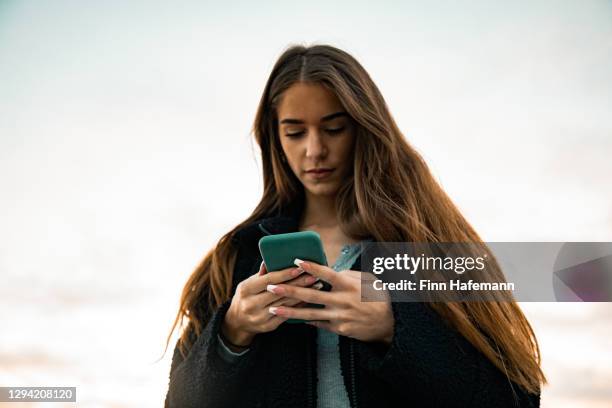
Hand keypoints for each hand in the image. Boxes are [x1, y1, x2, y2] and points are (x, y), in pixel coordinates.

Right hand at [222, 261, 319, 347]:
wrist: (237, 322)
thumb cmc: (246, 297)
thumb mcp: (248, 284)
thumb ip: (261, 274)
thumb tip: (270, 259)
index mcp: (246, 290)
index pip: (269, 280)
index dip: (285, 274)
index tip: (300, 268)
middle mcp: (251, 304)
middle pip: (279, 292)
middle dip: (299, 283)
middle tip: (314, 275)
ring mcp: (259, 317)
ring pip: (286, 304)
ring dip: (303, 294)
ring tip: (317, 285)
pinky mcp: (268, 326)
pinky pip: (287, 315)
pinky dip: (299, 306)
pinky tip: (309, 299)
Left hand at [266, 259, 393, 344]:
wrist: (390, 322)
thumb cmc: (377, 295)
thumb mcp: (366, 279)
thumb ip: (346, 274)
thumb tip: (328, 270)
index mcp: (349, 284)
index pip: (326, 273)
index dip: (311, 267)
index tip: (295, 261)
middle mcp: (342, 300)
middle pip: (311, 294)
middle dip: (289, 290)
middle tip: (271, 285)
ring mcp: (339, 316)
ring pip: (309, 313)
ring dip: (290, 310)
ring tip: (273, 308)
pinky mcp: (339, 329)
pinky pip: (318, 324)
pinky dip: (305, 320)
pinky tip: (291, 318)